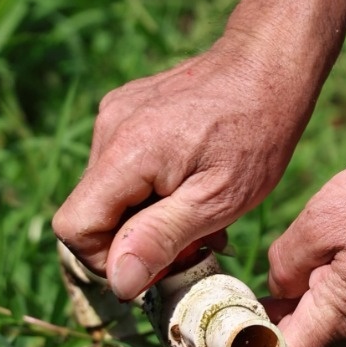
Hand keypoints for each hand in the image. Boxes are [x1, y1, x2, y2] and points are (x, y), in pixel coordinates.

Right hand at [51, 34, 318, 299]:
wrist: (270, 63)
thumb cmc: (256, 132)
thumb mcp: (218, 198)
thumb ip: (161, 237)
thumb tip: (118, 283)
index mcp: (126, 151)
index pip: (74, 227)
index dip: (109, 258)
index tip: (161, 260)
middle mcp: (109, 127)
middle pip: (92, 210)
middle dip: (136, 239)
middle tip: (193, 241)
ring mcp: (116, 112)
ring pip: (109, 191)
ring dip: (147, 214)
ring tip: (199, 209)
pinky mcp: (128, 106)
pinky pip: (123, 165)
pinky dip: (151, 186)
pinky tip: (192, 183)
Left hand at [159, 145, 345, 346]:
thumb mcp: (325, 221)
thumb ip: (285, 260)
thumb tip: (270, 282)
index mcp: (336, 322)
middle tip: (173, 336)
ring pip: (290, 335)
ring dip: (243, 330)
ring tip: (200, 309)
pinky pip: (309, 310)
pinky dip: (272, 305)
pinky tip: (248, 280)